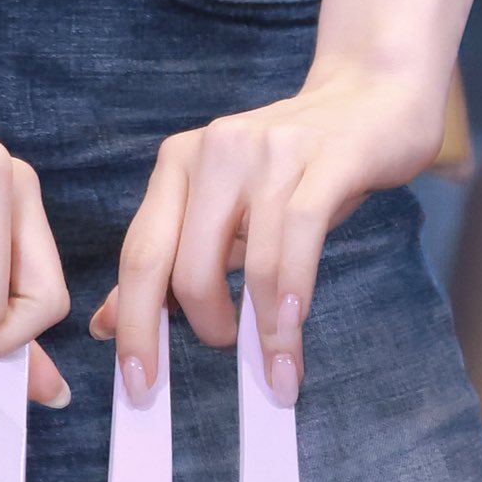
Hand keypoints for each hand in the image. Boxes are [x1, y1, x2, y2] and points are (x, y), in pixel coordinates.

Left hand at [92, 56, 451, 406]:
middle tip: (231, 353)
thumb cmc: (297, 165)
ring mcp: (271, 151)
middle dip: (205, 329)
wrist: (373, 96)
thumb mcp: (228, 208)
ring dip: (263, 329)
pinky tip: (295, 325)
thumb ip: (173, 259)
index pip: (141, 255)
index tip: (139, 386)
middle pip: (186, 264)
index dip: (135, 326)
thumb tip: (108, 324)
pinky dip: (294, 291)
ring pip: (249, 260)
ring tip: (274, 363)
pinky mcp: (327, 157)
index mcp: (179, 163)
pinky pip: (301, 235)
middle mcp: (215, 150)